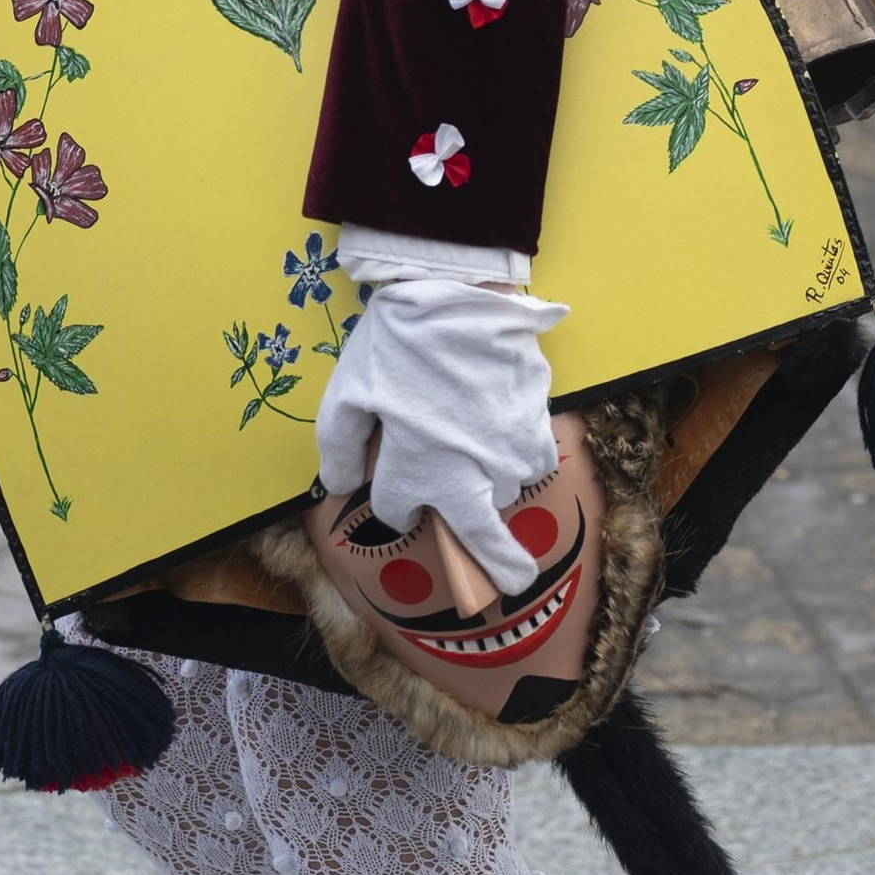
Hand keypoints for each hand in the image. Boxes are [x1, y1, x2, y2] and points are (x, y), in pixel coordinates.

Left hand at [315, 278, 565, 597]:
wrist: (456, 292)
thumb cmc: (396, 342)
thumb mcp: (347, 391)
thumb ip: (338, 446)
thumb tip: (338, 487)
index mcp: (416, 469)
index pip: (399, 511)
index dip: (390, 502)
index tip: (391, 493)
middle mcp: (467, 473)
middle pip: (480, 532)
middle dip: (497, 563)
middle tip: (513, 582)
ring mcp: (507, 448)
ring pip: (507, 491)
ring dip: (496, 490)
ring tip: (484, 467)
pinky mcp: (535, 418)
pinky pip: (534, 457)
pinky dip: (524, 457)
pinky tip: (510, 436)